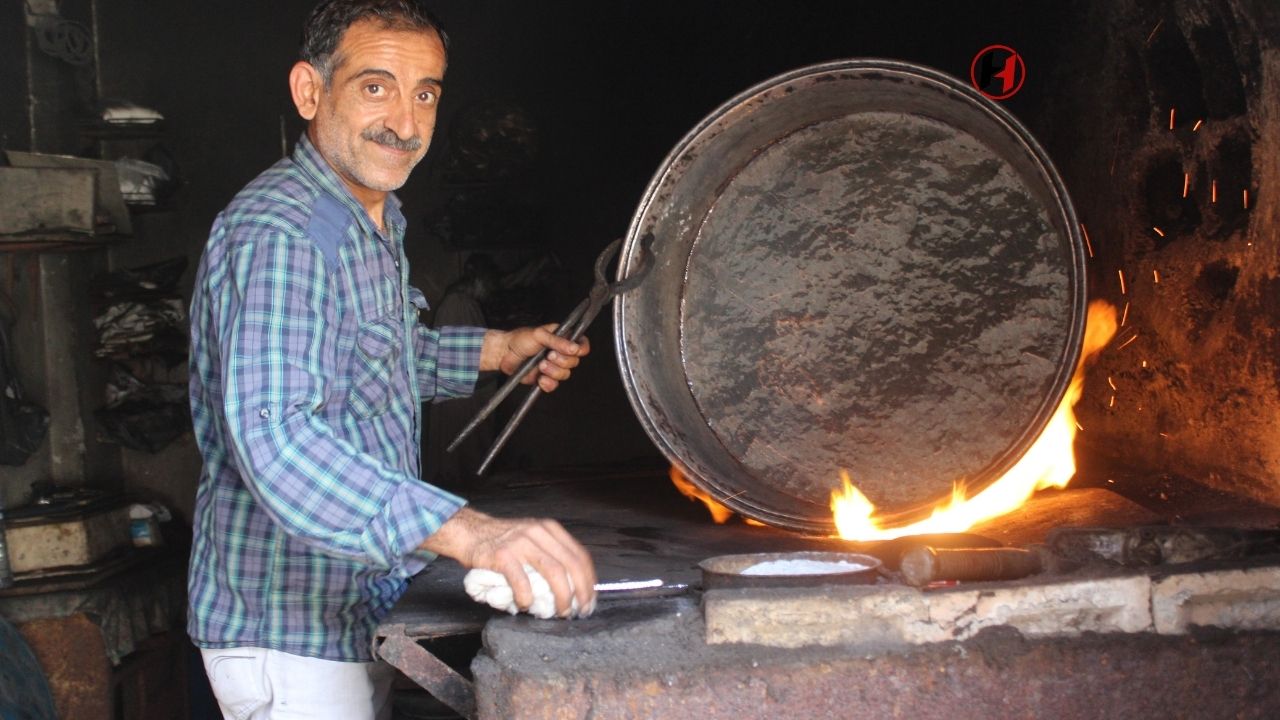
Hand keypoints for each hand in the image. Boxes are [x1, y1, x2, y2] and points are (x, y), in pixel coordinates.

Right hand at [422, 507, 596, 616]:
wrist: (471, 532)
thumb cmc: (504, 540)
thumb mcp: (533, 537)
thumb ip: (550, 553)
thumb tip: (571, 586)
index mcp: (550, 529)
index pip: (579, 555)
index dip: (588, 580)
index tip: (589, 599)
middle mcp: (539, 533)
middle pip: (570, 566)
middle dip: (579, 593)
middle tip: (578, 611)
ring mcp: (521, 543)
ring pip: (553, 573)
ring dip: (561, 597)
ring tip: (559, 612)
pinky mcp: (503, 556)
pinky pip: (522, 581)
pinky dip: (527, 597)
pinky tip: (526, 606)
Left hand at [480, 325, 589, 391]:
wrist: (504, 354)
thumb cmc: (521, 339)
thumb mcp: (539, 334)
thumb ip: (558, 341)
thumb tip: (574, 347)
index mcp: (563, 338)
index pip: (582, 345)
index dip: (581, 349)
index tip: (573, 351)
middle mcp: (561, 353)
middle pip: (574, 362)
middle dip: (561, 361)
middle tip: (548, 355)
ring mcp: (554, 366)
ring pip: (565, 375)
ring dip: (553, 371)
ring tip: (541, 365)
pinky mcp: (546, 378)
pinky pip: (554, 385)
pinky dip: (548, 383)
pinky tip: (540, 378)